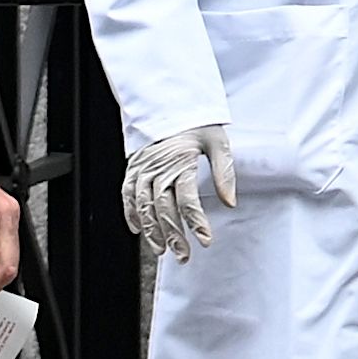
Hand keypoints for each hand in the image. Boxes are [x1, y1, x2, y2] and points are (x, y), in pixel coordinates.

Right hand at [125, 123, 239, 261]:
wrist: (169, 102)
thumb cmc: (197, 122)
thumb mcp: (218, 141)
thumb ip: (224, 172)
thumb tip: (230, 202)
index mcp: (180, 161)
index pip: (187, 199)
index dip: (196, 222)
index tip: (205, 240)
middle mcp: (158, 167)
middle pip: (163, 208)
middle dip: (173, 234)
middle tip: (184, 256)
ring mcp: (142, 169)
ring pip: (143, 205)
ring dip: (152, 230)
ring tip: (162, 251)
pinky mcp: (133, 168)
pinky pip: (128, 195)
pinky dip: (131, 213)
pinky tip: (138, 230)